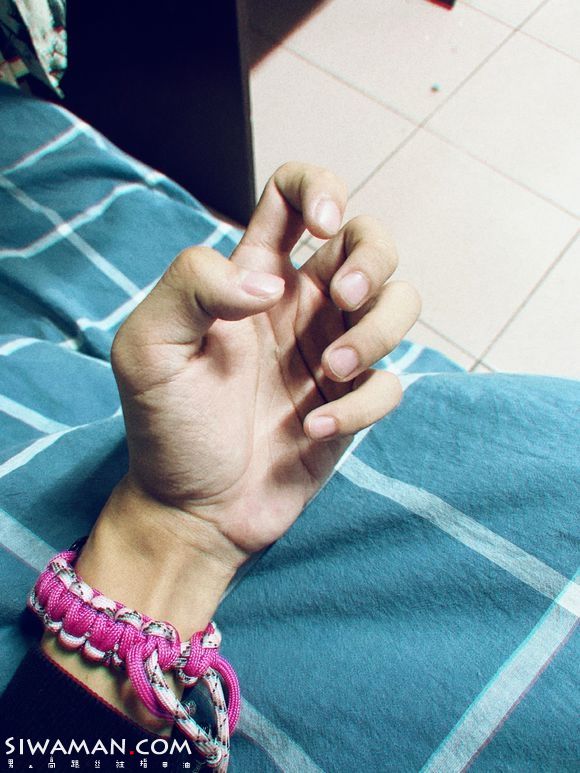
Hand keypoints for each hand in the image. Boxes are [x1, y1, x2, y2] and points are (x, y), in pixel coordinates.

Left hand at [110, 163, 420, 561]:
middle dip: (373, 258)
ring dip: (380, 330)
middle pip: (370, 240)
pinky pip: (390, 384)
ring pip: (400, 304)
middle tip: (343, 299)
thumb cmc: (165, 425)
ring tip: (330, 372)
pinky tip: (311, 429)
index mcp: (253, 276)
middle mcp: (300, 306)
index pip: (295, 196)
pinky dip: (361, 405)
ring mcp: (331, 353)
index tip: (323, 225)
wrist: (191, 508)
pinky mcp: (352, 403)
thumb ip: (192, 286)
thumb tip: (270, 283)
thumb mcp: (148, 348)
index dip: (321, 188)